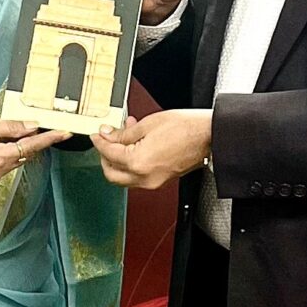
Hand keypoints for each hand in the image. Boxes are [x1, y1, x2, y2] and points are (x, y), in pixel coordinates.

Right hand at [0, 119, 71, 181]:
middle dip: (35, 139)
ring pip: (15, 158)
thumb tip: (32, 126)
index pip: (32, 146)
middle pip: (25, 153)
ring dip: (20, 145)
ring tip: (17, 129)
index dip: (50, 138)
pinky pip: (4, 162)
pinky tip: (0, 140)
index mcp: (0, 157)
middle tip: (45, 125)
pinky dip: (8, 151)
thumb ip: (9, 127)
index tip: (65, 133)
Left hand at [91, 109, 210, 189]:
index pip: (108, 153)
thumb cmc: (186, 128)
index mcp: (137, 163)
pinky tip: (137, 144)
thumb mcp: (148, 124)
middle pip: (111, 173)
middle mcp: (143, 178)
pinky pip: (137, 176)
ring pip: (123, 177)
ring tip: (126, 135)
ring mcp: (153, 182)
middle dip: (105, 156)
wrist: (209, 136)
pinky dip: (132, 162)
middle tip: (106, 138)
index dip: (100, 141)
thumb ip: (124, 133)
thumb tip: (109, 135)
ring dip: (119, 158)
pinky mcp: (160, 180)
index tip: (97, 133)